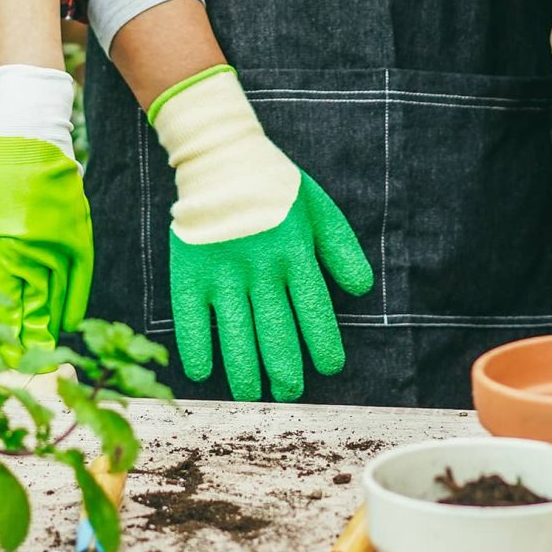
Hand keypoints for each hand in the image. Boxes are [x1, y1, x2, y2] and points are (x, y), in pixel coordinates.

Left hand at [0, 65, 92, 347]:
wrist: (29, 129)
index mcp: (14, 241)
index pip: (11, 300)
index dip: (6, 332)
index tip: (2, 359)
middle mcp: (45, 244)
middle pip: (39, 302)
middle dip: (30, 336)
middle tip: (25, 366)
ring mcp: (67, 237)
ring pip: (61, 292)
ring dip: (52, 323)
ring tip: (45, 352)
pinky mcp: (80, 227)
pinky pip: (82, 273)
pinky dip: (76, 298)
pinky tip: (70, 320)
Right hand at [150, 68, 372, 399]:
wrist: (220, 158)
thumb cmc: (275, 188)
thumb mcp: (318, 210)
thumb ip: (341, 250)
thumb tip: (362, 291)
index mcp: (294, 254)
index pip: (314, 311)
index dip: (324, 345)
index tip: (329, 367)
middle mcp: (260, 269)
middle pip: (275, 333)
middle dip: (285, 371)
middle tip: (289, 393)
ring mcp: (222, 273)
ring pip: (236, 335)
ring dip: (245, 373)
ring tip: (252, 394)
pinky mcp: (189, 274)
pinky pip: (191, 320)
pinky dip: (197, 349)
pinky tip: (204, 372)